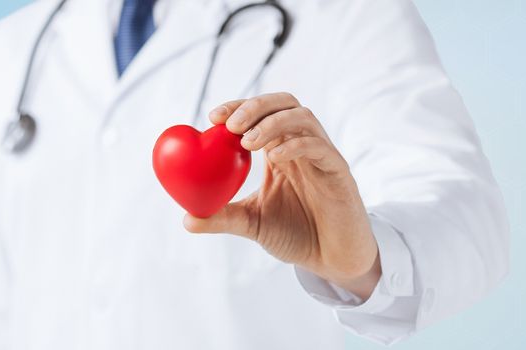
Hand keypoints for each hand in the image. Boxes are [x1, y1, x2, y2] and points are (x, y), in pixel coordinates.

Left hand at [183, 92, 379, 298]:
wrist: (332, 259)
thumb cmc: (297, 235)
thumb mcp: (253, 224)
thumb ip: (223, 217)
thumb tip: (186, 219)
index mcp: (282, 150)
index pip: (261, 113)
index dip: (238, 107)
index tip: (213, 117)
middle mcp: (303, 146)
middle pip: (285, 103)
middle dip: (255, 106)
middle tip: (230, 124)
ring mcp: (323, 156)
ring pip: (303, 117)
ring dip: (273, 122)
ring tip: (248, 141)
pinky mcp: (339, 171)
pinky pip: (320, 147)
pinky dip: (295, 145)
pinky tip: (274, 158)